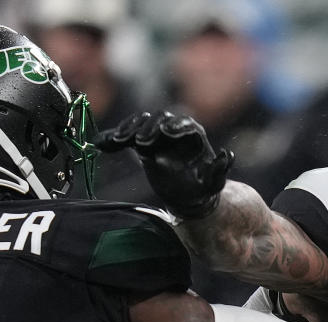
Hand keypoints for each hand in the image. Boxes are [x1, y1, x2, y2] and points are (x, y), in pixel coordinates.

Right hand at [95, 111, 233, 218]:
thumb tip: (227, 154)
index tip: (164, 134)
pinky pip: (127, 137)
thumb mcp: (213, 183)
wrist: (187, 196)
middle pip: (160, 120)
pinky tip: (100, 144)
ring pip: (141, 124)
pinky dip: (114, 139)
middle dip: (149, 127)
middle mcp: (174, 130)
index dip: (173, 126)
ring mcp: (157, 135)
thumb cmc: (202, 189)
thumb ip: (220, 171)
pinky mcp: (143, 144)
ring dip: (128, 130)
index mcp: (193, 135)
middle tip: (139, 141)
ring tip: (118, 141)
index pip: (183, 123)